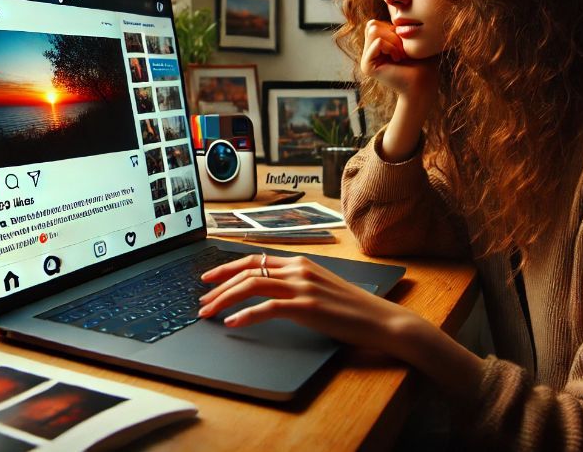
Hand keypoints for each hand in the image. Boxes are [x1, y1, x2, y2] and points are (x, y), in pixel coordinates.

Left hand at [197, 253, 424, 355]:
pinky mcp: (306, 306)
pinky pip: (267, 307)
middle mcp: (298, 269)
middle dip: (219, 287)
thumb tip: (270, 291)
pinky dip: (245, 315)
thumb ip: (296, 284)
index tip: (209, 280)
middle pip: (247, 271)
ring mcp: (302, 286)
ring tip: (209, 312)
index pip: (255, 259)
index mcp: (300, 262)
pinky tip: (232, 323)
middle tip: (202, 301)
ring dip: (224, 299)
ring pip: (251, 285)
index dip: (227, 268)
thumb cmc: (352, 308)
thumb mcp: (320, 287)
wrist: (380, 319)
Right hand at [360, 19, 438, 99]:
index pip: (376, 23)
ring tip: (400, 55)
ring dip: (392, 40)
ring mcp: (366, 59)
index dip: (393, 29)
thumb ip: (399, 23)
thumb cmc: (423, 63)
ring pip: (373, 29)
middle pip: (372, 24)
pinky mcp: (367, 66)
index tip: (405, 45)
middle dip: (392, 33)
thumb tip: (391, 1)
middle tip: (403, 50)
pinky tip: (398, 59)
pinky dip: (391, 47)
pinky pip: (377, 41)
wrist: (423, 85)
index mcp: (376, 46)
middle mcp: (369, 52)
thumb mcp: (409, 38)